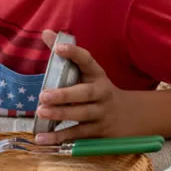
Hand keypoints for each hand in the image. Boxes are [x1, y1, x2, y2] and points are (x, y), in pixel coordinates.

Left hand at [33, 29, 137, 143]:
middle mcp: (101, 93)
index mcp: (97, 75)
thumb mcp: (86, 73)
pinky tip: (41, 138)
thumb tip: (46, 32)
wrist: (129, 116)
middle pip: (85, 93)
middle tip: (43, 96)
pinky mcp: (98, 132)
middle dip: (65, 95)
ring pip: (82, 115)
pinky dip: (59, 138)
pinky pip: (77, 135)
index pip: (87, 61)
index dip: (74, 53)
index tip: (59, 47)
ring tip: (41, 113)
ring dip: (61, 115)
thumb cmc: (97, 90)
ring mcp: (101, 113)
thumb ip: (66, 55)